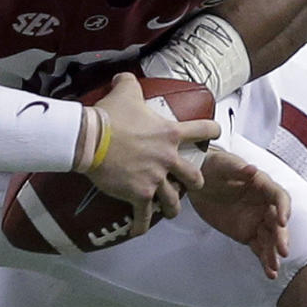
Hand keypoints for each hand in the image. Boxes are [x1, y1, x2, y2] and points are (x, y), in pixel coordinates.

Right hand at [86, 74, 219, 236]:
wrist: (91, 139)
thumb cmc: (110, 115)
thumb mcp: (125, 91)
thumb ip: (129, 82)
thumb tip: (123, 76)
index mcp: (171, 134)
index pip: (204, 131)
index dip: (213, 132)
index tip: (216, 134)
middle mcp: (169, 158)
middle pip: (194, 176)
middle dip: (194, 182)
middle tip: (189, 183)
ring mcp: (155, 179)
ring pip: (174, 201)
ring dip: (173, 207)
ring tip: (170, 211)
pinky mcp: (139, 195)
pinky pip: (144, 216)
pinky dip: (140, 225)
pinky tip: (137, 231)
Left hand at [187, 148, 289, 277]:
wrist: (199, 180)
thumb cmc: (215, 166)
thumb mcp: (224, 164)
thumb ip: (238, 169)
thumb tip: (251, 170)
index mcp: (263, 186)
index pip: (279, 197)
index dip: (283, 209)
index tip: (282, 221)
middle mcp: (265, 205)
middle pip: (277, 222)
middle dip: (281, 236)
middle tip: (282, 250)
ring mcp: (257, 221)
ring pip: (269, 239)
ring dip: (273, 253)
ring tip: (274, 268)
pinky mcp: (246, 234)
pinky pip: (258, 248)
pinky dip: (264, 260)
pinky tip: (269, 273)